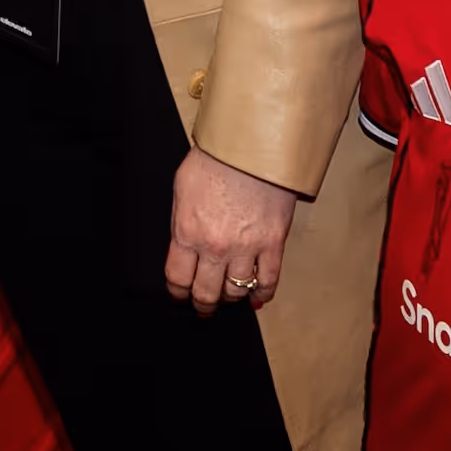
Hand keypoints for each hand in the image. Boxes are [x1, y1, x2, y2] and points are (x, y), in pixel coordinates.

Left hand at [164, 150, 297, 312]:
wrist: (252, 144)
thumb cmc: (215, 159)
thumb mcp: (182, 188)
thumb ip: (180, 223)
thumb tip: (182, 247)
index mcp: (188, 233)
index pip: (178, 279)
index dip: (177, 292)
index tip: (179, 295)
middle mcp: (215, 247)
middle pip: (206, 293)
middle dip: (202, 304)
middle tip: (203, 306)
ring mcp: (246, 248)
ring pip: (236, 292)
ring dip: (230, 299)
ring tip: (228, 297)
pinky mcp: (273, 243)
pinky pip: (267, 281)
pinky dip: (261, 295)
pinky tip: (256, 298)